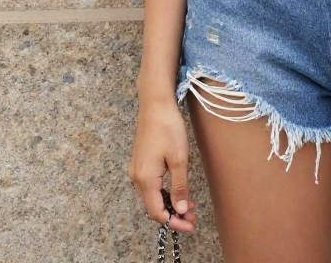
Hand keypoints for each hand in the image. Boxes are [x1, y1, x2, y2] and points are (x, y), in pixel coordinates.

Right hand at [128, 98, 198, 233]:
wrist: (155, 104)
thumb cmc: (168, 128)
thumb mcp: (179, 159)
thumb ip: (179, 187)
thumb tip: (182, 211)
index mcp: (145, 179)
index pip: (157, 212)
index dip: (174, 222)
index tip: (190, 226)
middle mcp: (136, 178)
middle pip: (153, 207)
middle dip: (173, 215)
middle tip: (194, 217)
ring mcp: (137, 170)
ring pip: (152, 197)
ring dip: (170, 204)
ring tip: (190, 206)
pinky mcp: (140, 163)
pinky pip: (150, 186)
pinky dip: (164, 193)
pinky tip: (177, 192)